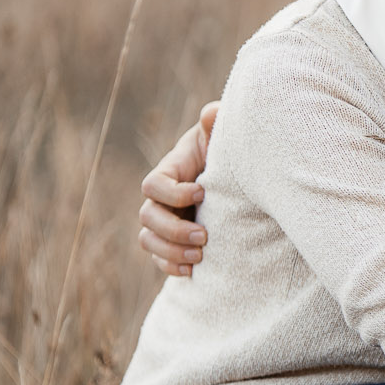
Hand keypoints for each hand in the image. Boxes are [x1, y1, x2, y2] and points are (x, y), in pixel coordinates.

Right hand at [138, 101, 218, 275]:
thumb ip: (216, 125)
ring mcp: (165, 220)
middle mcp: (162, 197)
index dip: (172, 192)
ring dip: (171, 251)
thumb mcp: (223, 137)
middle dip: (174, 229)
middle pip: (147, 216)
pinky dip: (171, 266)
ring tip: (201, 256)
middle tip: (205, 235)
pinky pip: (159, 257)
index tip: (202, 193)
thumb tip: (212, 113)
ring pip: (148, 240)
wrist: (237, 177)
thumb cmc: (227, 151)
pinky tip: (194, 272)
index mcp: (169, 171)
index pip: (153, 184)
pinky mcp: (174, 240)